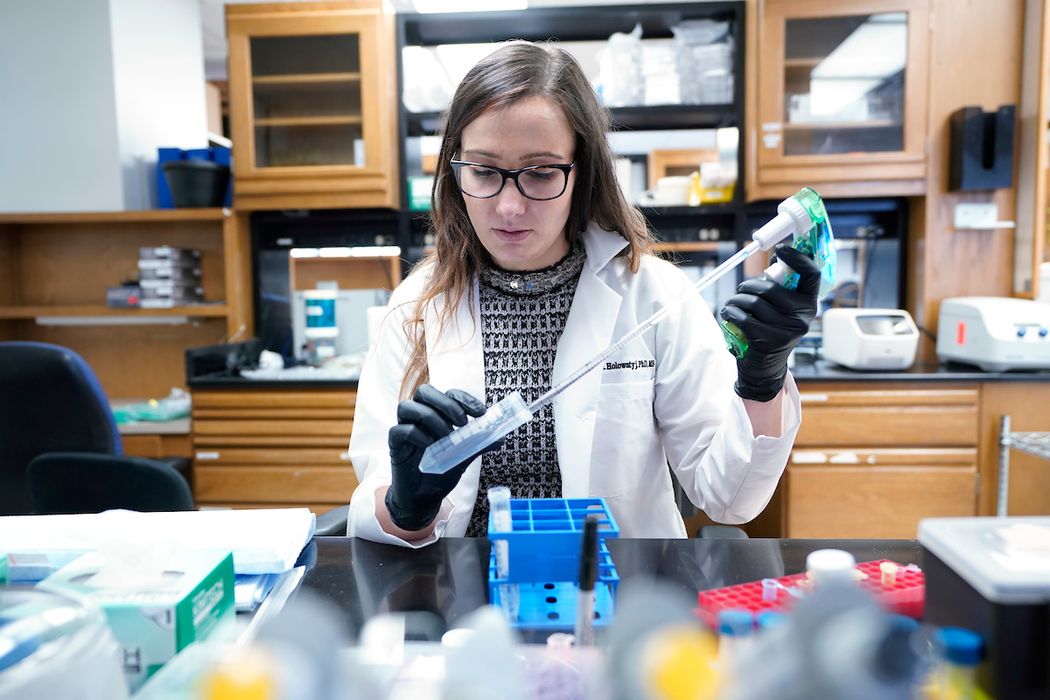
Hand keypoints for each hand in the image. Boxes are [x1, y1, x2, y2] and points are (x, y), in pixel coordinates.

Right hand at [385, 384, 486, 530]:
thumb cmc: (442, 472)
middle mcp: (419, 418)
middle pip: (424, 392)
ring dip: (430, 417)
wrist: (425, 498)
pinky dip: (416, 434)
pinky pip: (399, 430)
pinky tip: (429, 445)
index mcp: (436, 415)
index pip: (447, 394)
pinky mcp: (395, 445)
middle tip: (462, 422)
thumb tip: (501, 436)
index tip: (480, 413)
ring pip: (407, 406)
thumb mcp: (464, 456)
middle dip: (446, 403)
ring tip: (446, 436)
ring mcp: (405, 429)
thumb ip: (479, 443)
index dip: (463, 398)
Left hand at [719, 244, 819, 401]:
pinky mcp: (767, 341)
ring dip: (736, 300)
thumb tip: (776, 257)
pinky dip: (730, 312)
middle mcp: (802, 318)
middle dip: (748, 285)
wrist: (765, 369)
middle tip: (741, 289)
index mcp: (810, 305)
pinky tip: (728, 314)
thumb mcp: (784, 310)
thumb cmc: (772, 331)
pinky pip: (742, 317)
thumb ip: (783, 287)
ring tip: (733, 304)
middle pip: (769, 288)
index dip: (797, 258)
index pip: (811, 275)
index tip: (780, 249)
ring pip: (752, 302)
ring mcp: (786, 331)